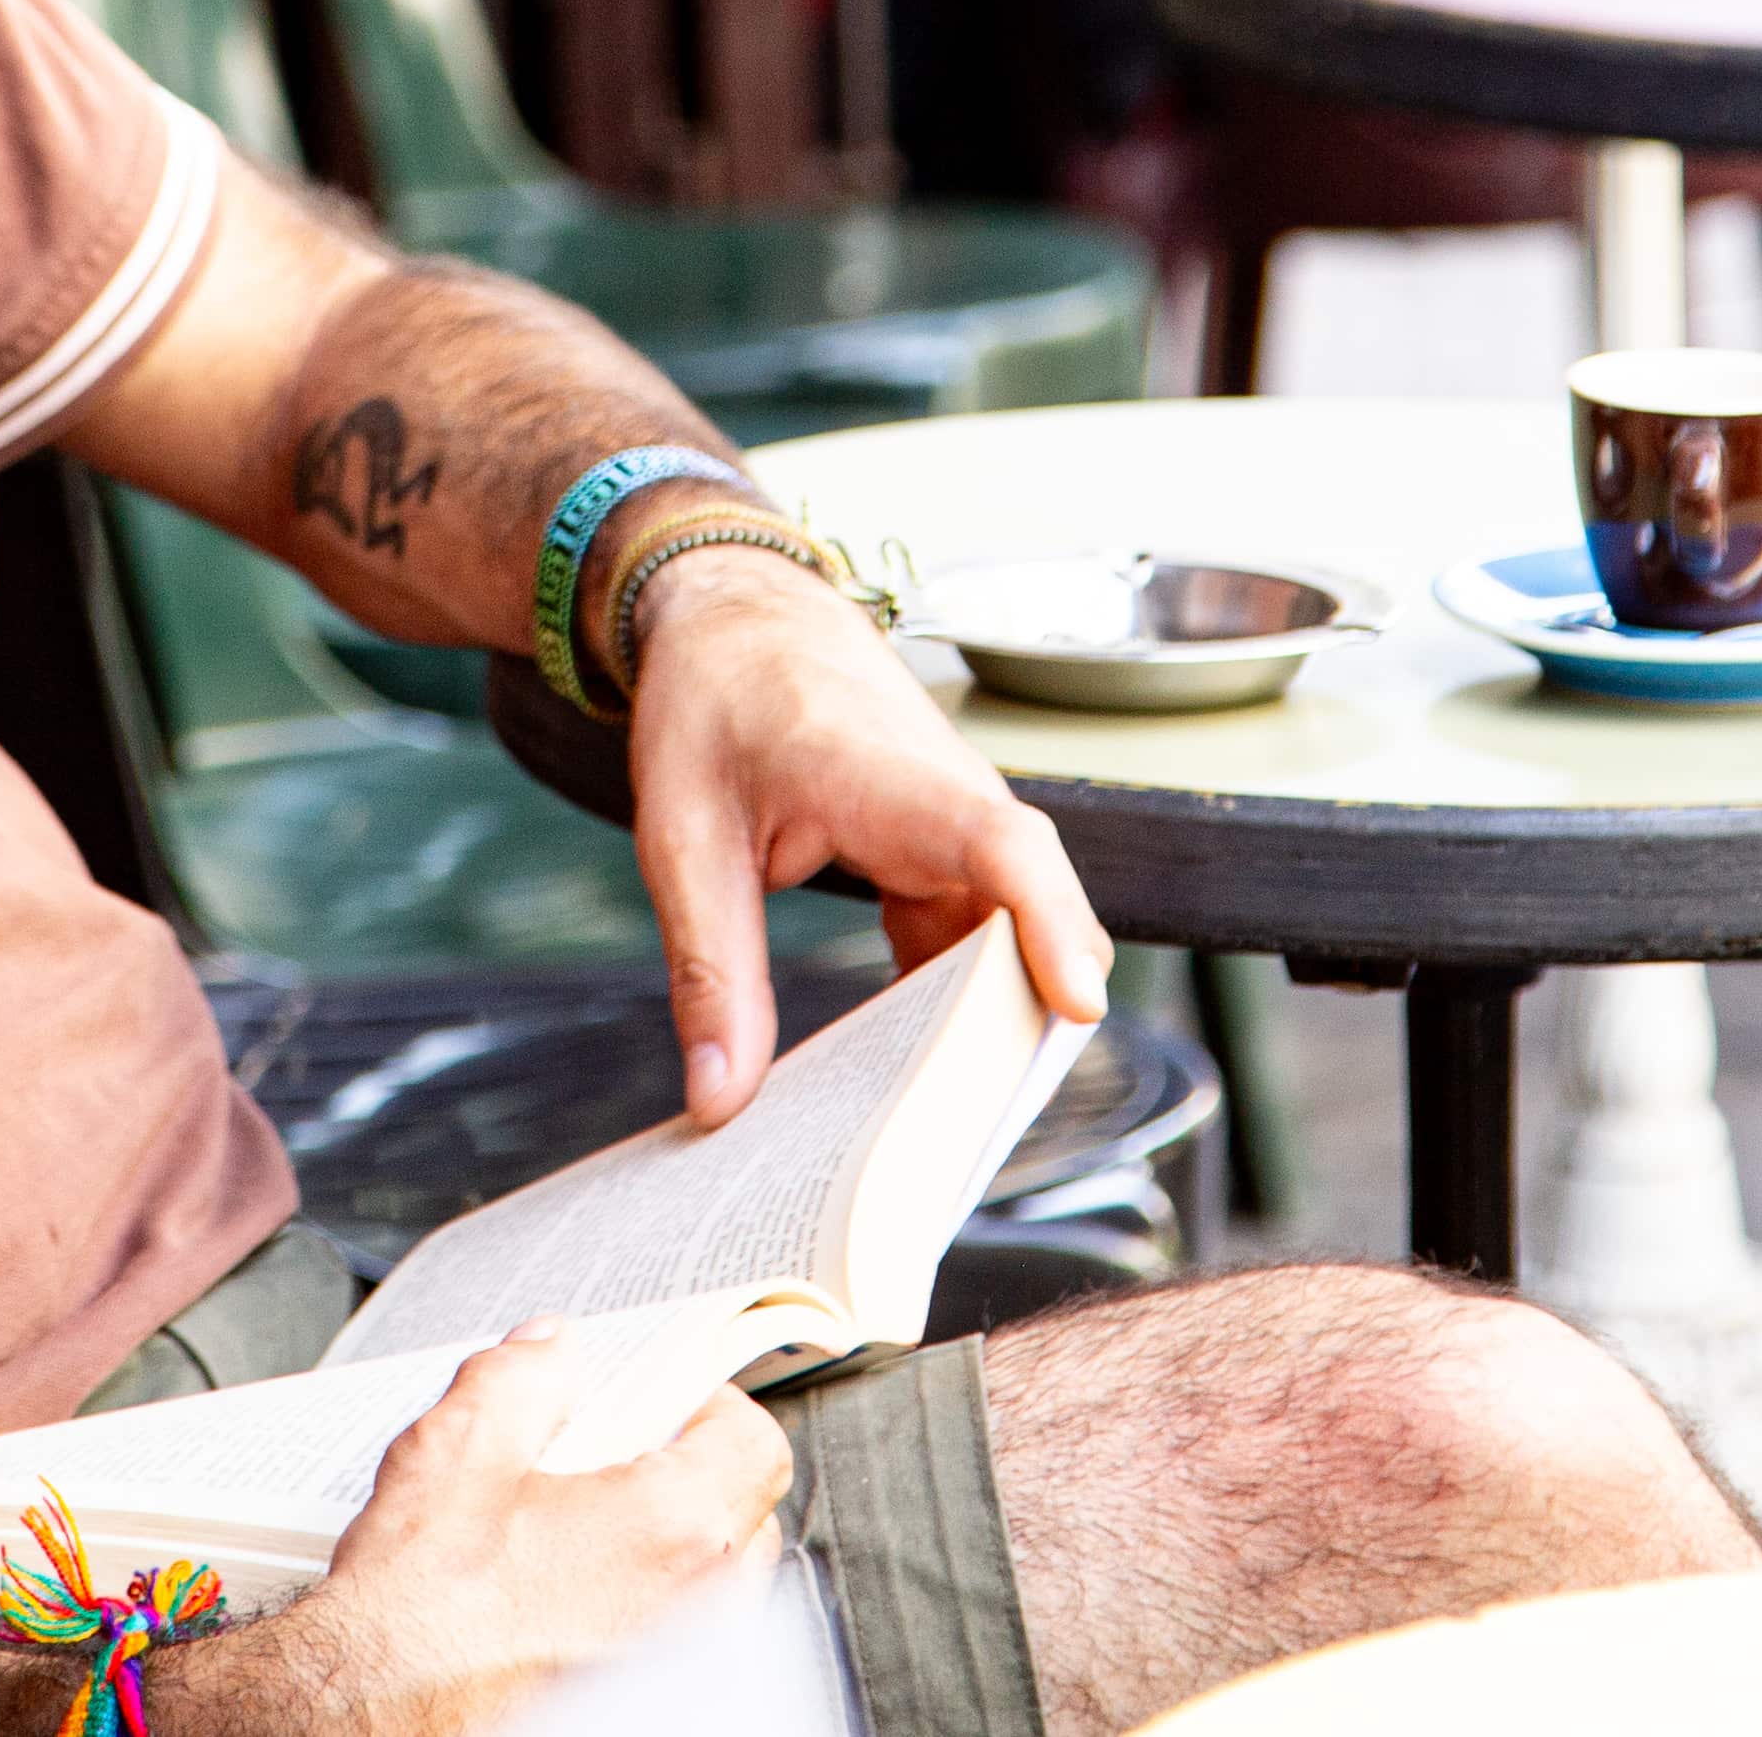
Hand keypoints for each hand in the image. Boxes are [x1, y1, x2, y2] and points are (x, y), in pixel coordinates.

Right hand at [238, 1325, 788, 1734]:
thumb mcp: (459, 1453)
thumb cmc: (420, 1615)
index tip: (659, 1399)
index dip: (707, 1406)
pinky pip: (670, 1634)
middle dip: (685, 1471)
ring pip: (706, 1580)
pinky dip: (635, 1600)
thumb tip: (549, 1352)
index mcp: (674, 1529)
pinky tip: (560, 1588)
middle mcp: (696, 1607)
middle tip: (612, 1452)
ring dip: (662, 1540)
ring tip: (574, 1523)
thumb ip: (520, 1379)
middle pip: (739, 1511)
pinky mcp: (641, 1701)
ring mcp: (672, 1665)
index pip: (753, 1443)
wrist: (371, 1715)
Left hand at [621, 542, 1113, 1122]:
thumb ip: (708, 969)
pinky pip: (971, 937)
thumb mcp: (681, 838)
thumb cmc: (712, 699)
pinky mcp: (941, 853)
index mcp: (892, 778)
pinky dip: (947, 1001)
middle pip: (1030, 918)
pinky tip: (899, 1074)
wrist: (734, 611)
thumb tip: (721, 1100)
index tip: (1080, 1005)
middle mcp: (951, 803)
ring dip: (982, 1026)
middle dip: (1017, 1028)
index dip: (1052, 927)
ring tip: (931, 1141)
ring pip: (1007, 940)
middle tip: (965, 1150)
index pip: (1007, 847)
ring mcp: (955, 829)